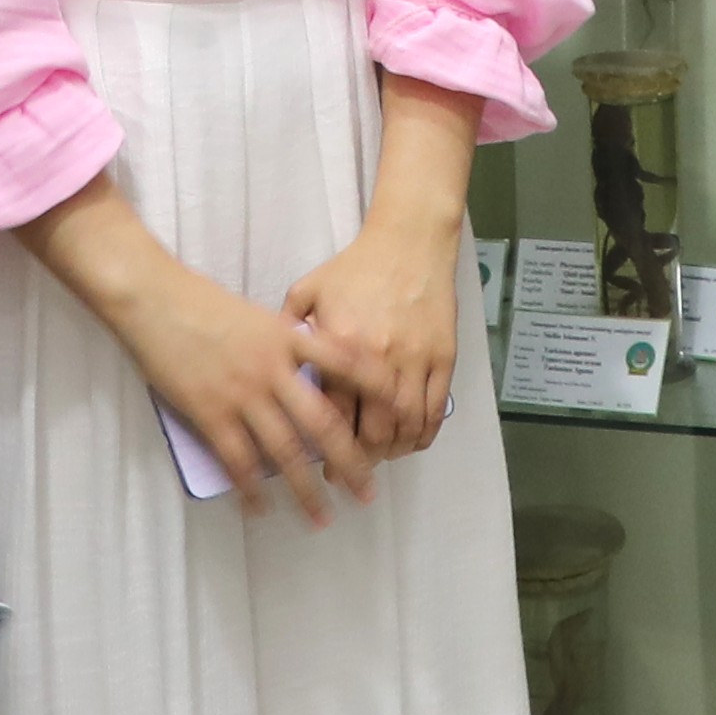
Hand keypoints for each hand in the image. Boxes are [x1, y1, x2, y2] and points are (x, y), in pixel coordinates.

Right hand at [91, 248, 370, 526]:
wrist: (156, 300)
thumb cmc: (204, 304)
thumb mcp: (259, 316)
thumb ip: (288, 343)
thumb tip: (314, 369)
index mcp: (289, 339)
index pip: (347, 363)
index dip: (377, 389)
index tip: (401, 415)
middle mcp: (273, 368)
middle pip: (323, 422)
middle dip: (350, 461)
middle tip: (367, 492)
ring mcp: (242, 393)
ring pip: (284, 451)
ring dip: (305, 490)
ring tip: (321, 518)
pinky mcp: (211, 413)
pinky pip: (238, 460)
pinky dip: (252, 489)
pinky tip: (261, 509)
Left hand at [282, 203, 462, 457]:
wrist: (410, 241)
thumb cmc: (356, 266)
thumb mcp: (309, 290)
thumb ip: (288, 328)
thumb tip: (272, 364)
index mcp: (340, 345)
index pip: (332, 414)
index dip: (326, 448)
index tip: (319, 466)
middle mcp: (378, 359)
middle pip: (371, 430)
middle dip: (359, 461)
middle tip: (350, 473)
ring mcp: (414, 360)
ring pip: (405, 426)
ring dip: (392, 451)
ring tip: (380, 459)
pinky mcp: (443, 357)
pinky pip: (435, 409)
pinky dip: (424, 433)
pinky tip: (412, 441)